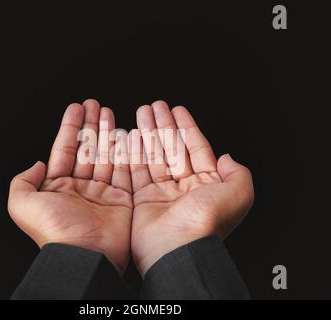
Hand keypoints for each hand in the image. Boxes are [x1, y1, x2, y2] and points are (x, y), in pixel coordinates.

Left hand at [8, 99, 132, 272]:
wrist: (84, 253)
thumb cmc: (54, 230)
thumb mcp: (22, 204)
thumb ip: (23, 180)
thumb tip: (37, 164)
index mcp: (58, 187)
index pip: (66, 149)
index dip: (71, 127)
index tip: (76, 108)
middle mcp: (80, 188)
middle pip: (87, 149)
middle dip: (91, 125)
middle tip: (95, 104)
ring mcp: (102, 193)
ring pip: (106, 156)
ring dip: (108, 133)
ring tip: (110, 112)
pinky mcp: (122, 199)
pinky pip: (125, 171)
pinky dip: (127, 153)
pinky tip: (127, 135)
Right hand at [129, 101, 253, 275]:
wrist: (178, 248)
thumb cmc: (206, 222)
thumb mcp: (238, 193)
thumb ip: (237, 172)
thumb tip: (226, 157)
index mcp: (207, 185)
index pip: (196, 148)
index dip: (187, 127)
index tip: (178, 109)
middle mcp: (185, 188)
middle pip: (173, 148)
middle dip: (164, 125)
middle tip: (155, 106)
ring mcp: (163, 193)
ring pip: (154, 155)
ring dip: (148, 133)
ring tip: (142, 112)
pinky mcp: (143, 200)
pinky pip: (137, 171)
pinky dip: (134, 153)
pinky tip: (131, 136)